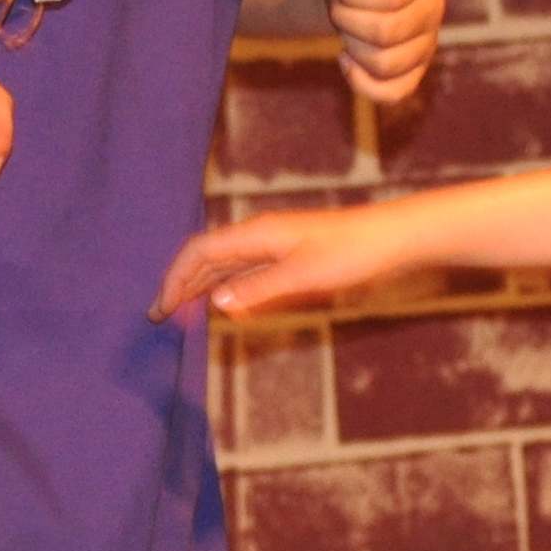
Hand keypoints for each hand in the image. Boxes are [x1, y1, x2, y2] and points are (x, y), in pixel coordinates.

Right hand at [151, 204, 409, 322]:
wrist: (390, 238)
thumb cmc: (351, 252)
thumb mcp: (304, 275)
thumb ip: (259, 288)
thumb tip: (215, 301)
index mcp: (256, 234)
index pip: (199, 251)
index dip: (175, 278)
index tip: (160, 309)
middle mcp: (259, 236)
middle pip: (206, 256)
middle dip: (179, 283)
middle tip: (159, 316)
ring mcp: (272, 245)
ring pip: (222, 264)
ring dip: (198, 285)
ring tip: (179, 311)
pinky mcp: (287, 256)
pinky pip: (242, 270)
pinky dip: (223, 286)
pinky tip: (220, 302)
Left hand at [324, 0, 441, 102]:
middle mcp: (434, 7)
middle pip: (386, 31)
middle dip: (344, 17)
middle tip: (333, 0)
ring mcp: (427, 41)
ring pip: (386, 64)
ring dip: (349, 44)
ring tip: (343, 22)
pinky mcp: (415, 69)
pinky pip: (393, 92)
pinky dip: (361, 82)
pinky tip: (345, 58)